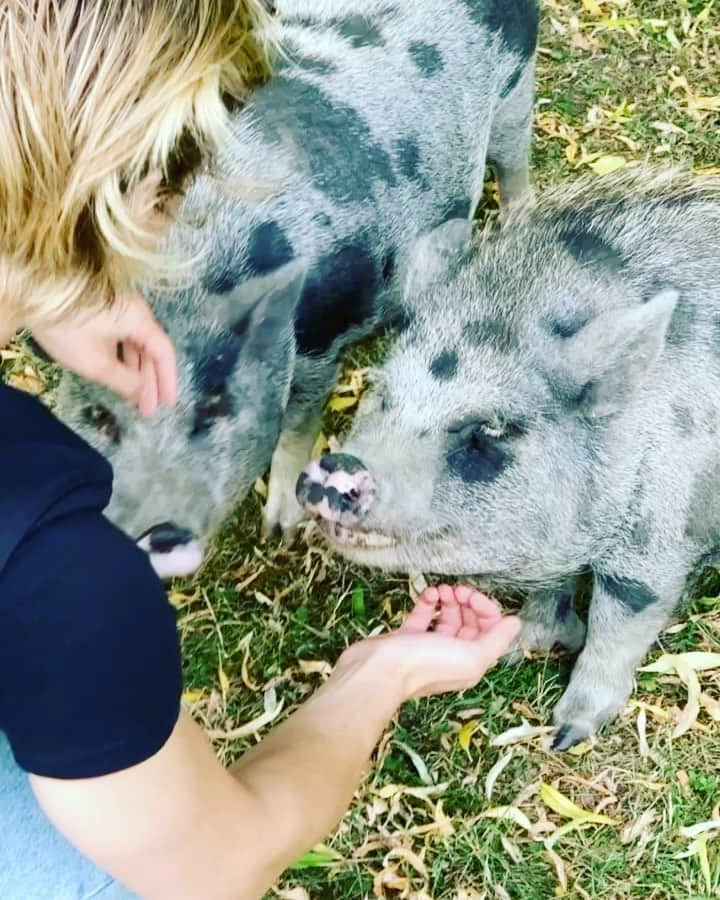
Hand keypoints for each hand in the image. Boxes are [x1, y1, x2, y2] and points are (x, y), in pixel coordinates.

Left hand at [32, 291, 176, 415]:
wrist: (31, 293)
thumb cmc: (68, 329)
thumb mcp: (97, 364)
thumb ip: (125, 382)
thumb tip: (143, 394)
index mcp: (140, 320)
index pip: (164, 353)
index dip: (167, 380)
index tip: (167, 404)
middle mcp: (135, 311)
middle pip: (151, 349)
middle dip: (150, 381)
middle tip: (148, 408)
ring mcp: (119, 308)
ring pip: (136, 344)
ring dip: (136, 371)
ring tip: (133, 397)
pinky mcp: (104, 309)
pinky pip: (123, 337)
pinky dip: (124, 358)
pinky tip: (119, 375)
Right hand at [337, 585, 519, 700]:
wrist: (379, 670)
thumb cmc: (425, 664)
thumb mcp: (471, 655)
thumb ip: (497, 639)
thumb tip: (516, 622)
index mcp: (472, 662)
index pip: (490, 629)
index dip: (485, 608)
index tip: (471, 596)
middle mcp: (454, 655)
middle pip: (470, 622)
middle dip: (467, 602)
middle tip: (456, 590)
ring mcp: (430, 646)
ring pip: (448, 616)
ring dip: (448, 599)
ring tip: (440, 590)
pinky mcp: (408, 637)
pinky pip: (424, 615)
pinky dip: (428, 602)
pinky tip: (427, 594)